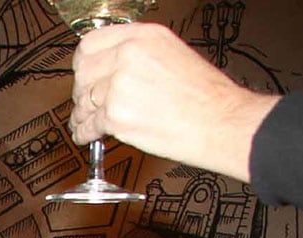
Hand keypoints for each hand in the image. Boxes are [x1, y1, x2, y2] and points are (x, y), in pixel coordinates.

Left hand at [70, 24, 280, 182]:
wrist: (220, 121)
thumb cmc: (204, 95)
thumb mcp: (172, 55)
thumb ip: (139, 56)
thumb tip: (112, 69)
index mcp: (144, 36)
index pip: (92, 43)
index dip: (84, 62)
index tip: (85, 72)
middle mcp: (129, 56)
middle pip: (83, 72)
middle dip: (82, 90)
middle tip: (86, 101)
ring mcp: (120, 85)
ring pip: (83, 101)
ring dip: (82, 115)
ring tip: (86, 122)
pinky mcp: (116, 115)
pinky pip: (88, 125)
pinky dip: (85, 133)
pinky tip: (88, 135)